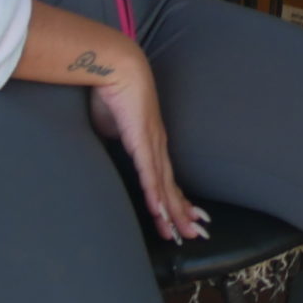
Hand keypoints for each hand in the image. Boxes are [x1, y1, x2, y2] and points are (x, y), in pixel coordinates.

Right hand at [83, 50, 204, 242]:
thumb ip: (116, 139)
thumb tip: (111, 146)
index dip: (172, 199)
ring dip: (172, 211)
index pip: (163, 178)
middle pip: (170, 186)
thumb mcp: (112, 125)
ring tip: (181, 232)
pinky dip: (155, 194)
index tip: (179, 218)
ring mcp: (152, 144)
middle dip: (180, 213)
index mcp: (150, 142)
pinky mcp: (142, 142)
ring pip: (164, 186)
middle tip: (192, 235)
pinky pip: (149, 174)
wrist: (117, 67)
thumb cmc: (113, 92)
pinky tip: (160, 211)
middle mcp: (157, 145)